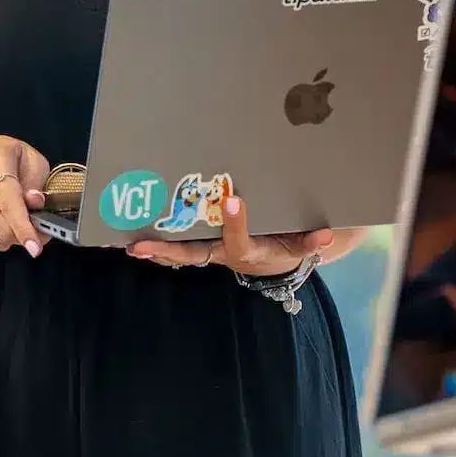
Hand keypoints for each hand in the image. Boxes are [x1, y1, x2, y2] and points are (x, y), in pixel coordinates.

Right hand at [0, 135, 49, 255]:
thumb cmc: (9, 160)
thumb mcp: (31, 160)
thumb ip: (36, 182)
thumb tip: (35, 203)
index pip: (8, 198)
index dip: (22, 225)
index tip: (35, 246)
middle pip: (0, 222)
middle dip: (23, 233)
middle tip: (39, 230)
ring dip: (13, 234)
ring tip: (18, 218)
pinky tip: (1, 219)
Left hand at [129, 193, 333, 275]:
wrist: (284, 256)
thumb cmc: (291, 243)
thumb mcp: (303, 245)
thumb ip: (312, 241)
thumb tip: (326, 234)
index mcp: (249, 252)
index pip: (238, 240)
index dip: (237, 223)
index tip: (234, 200)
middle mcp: (224, 253)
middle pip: (192, 254)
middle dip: (166, 251)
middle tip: (140, 247)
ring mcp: (213, 249)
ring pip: (181, 251)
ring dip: (156, 247)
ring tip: (129, 242)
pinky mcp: (208, 242)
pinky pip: (182, 243)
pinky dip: (163, 240)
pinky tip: (141, 232)